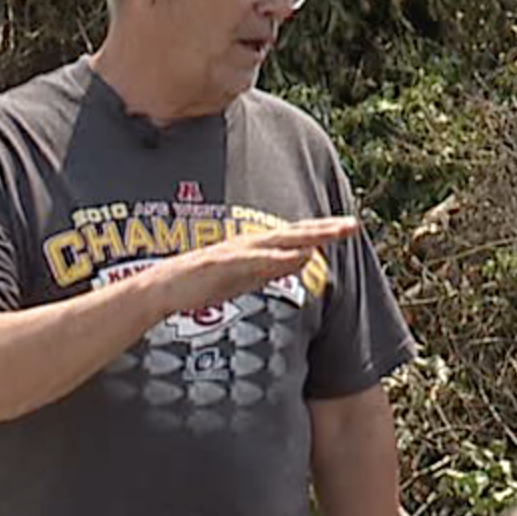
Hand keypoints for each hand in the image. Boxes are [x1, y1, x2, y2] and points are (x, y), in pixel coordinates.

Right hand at [149, 217, 360, 316]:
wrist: (164, 289)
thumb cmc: (204, 283)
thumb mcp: (247, 278)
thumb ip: (275, 267)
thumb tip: (306, 258)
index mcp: (256, 248)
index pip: (295, 237)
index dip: (322, 231)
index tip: (349, 227)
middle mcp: (248, 244)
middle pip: (293, 234)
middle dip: (323, 229)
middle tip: (352, 225)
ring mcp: (234, 252)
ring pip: (276, 242)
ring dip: (304, 237)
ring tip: (332, 235)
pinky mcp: (220, 264)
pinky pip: (251, 261)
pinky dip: (273, 258)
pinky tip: (294, 256)